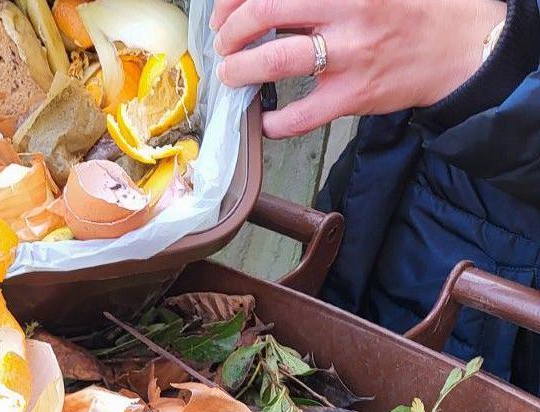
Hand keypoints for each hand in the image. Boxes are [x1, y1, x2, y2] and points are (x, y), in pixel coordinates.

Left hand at [210, 0, 506, 137]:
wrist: (463, 46)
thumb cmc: (409, 10)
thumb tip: (263, 5)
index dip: (237, 0)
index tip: (225, 10)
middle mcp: (349, 12)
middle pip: (266, 11)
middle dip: (232, 30)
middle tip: (225, 43)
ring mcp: (351, 56)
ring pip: (276, 61)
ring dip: (240, 69)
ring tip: (232, 73)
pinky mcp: (355, 96)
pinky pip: (301, 116)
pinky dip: (273, 122)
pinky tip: (265, 119)